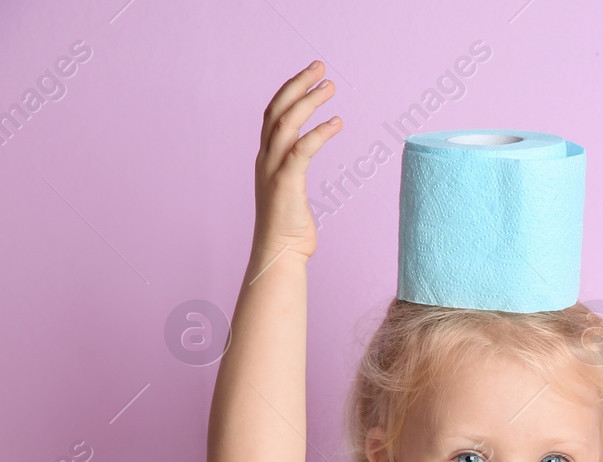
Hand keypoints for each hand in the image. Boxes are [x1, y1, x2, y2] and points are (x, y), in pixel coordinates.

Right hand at [253, 60, 341, 264]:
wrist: (279, 254)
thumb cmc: (289, 227)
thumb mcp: (290, 191)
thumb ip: (293, 170)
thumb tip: (301, 160)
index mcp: (267, 158)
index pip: (274, 115)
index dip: (290, 92)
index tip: (311, 76)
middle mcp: (266, 158)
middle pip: (277, 110)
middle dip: (298, 84)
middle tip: (320, 66)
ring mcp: (273, 169)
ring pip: (286, 123)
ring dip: (308, 101)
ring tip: (330, 85)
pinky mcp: (286, 182)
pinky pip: (302, 150)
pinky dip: (319, 133)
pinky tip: (337, 122)